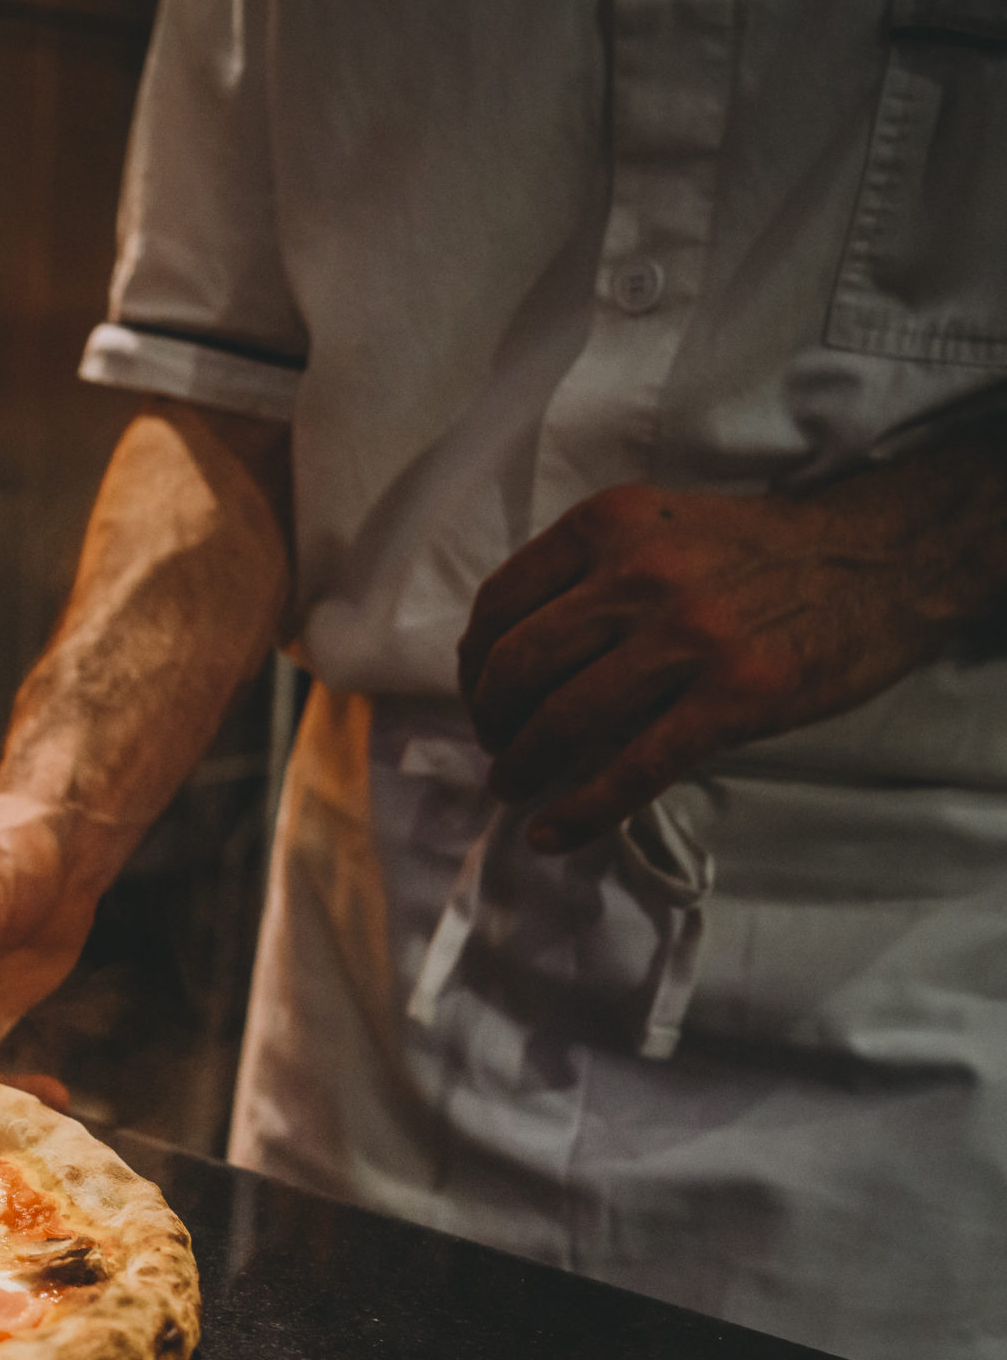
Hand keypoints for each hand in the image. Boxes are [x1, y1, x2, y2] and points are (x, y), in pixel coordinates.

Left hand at [458, 482, 992, 851]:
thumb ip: (590, 574)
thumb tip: (507, 655)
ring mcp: (687, 635)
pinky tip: (553, 833)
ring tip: (515, 788)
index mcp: (609, 526)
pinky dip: (581, 811)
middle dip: (491, 722)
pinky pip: (634, 768)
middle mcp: (637, 573)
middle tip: (501, 749)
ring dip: (522, 768)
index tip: (482, 698)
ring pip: (563, 720)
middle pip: (518, 667)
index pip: (500, 606)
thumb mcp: (661, 530)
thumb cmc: (760, 553)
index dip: (475, 667)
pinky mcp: (735, 695)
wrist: (883, 557)